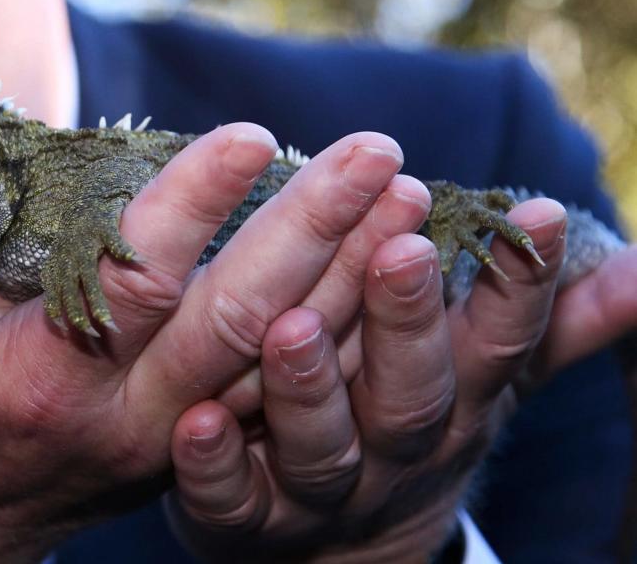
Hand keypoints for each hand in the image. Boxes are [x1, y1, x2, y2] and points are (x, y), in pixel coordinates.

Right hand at [0, 125, 420, 561]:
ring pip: (280, 355)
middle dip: (313, 232)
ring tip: (408, 193)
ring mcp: (175, 431)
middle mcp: (130, 410)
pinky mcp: (197, 436)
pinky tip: (381, 261)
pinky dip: (340, 323)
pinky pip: (283, 379)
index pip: (137, 284)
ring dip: (349, 275)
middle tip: (377, 152)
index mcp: (50, 377)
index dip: (193, 209)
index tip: (252, 136)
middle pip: (239, 318)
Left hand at [166, 197, 570, 561]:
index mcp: (450, 403)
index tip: (538, 215)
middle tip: (401, 250)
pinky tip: (197, 423)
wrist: (338, 557)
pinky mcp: (242, 522)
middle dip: (406, 323)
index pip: (494, 343)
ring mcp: (319, 492)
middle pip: (410, 393)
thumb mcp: (483, 380)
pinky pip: (229, 500)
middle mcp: (392, 450)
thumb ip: (547, 324)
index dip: (518, 286)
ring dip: (308, 391)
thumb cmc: (404, 424)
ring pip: (321, 448)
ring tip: (291, 329)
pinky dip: (214, 466)